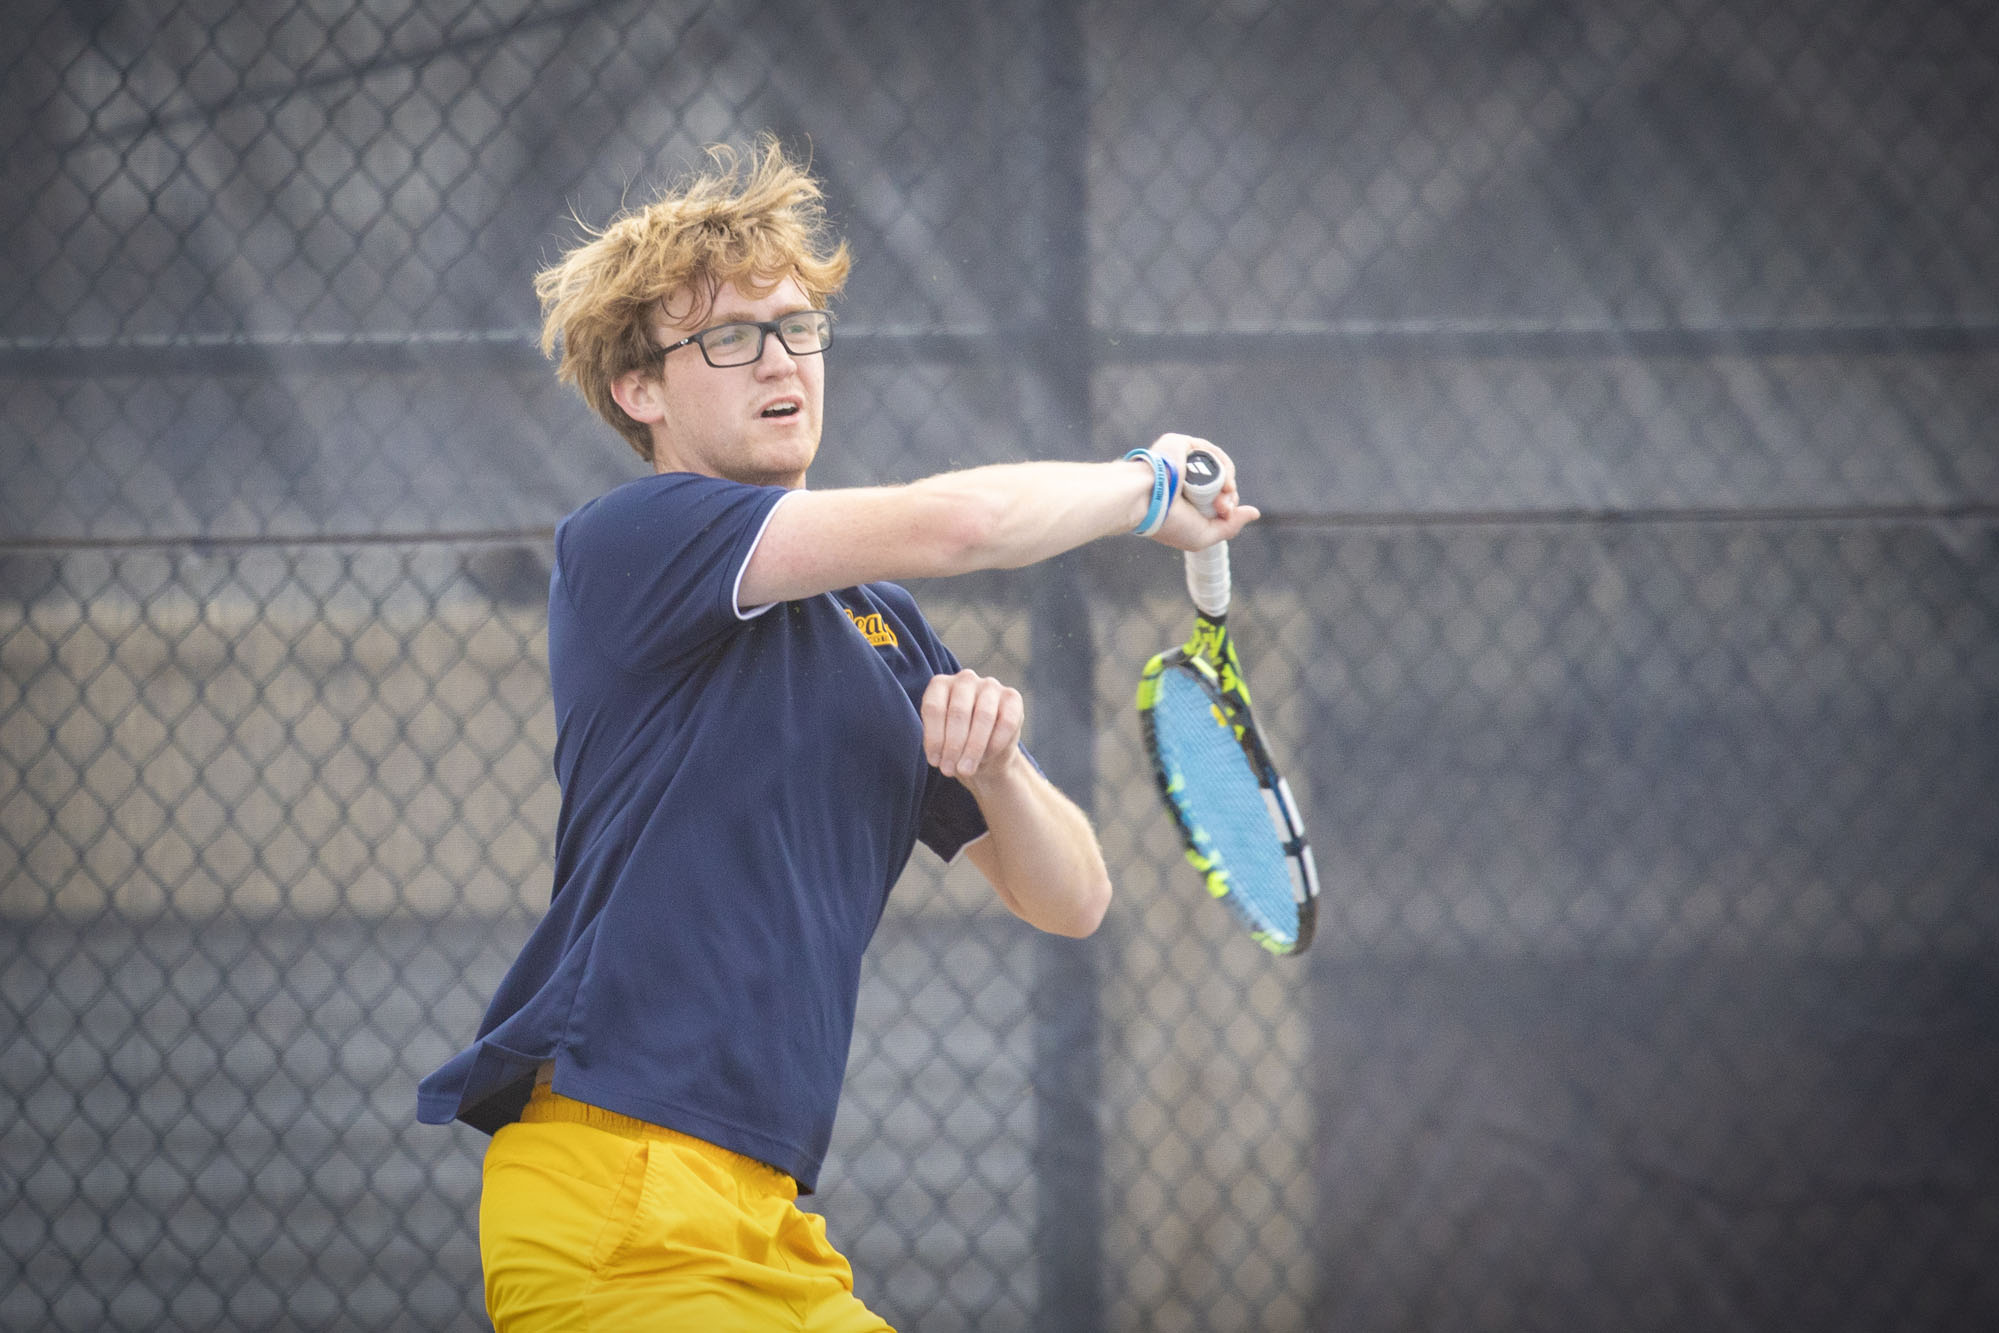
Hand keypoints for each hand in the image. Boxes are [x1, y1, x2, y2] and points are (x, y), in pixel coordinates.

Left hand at [921, 669, 1024, 783]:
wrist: (986, 752)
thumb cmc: (957, 743)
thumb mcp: (941, 742)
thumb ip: (939, 745)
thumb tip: (941, 759)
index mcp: (940, 685)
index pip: (934, 708)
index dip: (934, 738)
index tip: (935, 762)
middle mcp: (965, 680)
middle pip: (958, 712)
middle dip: (953, 746)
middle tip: (950, 770)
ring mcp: (990, 686)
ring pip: (983, 716)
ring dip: (973, 748)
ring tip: (966, 769)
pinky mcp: (1012, 697)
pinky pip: (1006, 722)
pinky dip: (995, 743)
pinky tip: (986, 757)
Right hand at [1140, 433, 1260, 550]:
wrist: (1146, 502)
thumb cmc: (1169, 522)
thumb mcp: (1204, 534)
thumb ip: (1230, 526)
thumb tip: (1255, 513)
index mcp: (1184, 499)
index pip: (1216, 497)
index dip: (1227, 506)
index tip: (1225, 514)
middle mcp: (1184, 478)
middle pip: (1221, 482)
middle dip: (1229, 496)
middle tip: (1223, 508)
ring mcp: (1183, 460)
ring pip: (1219, 467)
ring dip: (1229, 482)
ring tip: (1224, 495)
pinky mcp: (1182, 444)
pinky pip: (1211, 452)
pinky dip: (1222, 465)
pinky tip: (1223, 480)